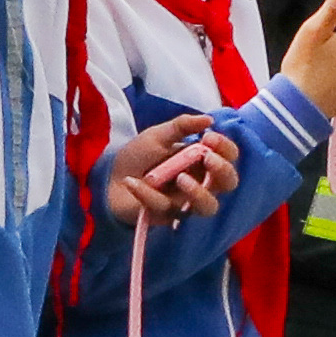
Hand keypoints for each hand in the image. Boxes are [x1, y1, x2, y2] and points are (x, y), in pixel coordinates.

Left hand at [103, 111, 229, 226]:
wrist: (107, 179)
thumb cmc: (137, 157)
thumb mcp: (158, 135)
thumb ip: (182, 125)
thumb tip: (209, 119)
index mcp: (202, 161)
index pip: (229, 157)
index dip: (226, 148)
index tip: (209, 137)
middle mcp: (200, 182)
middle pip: (229, 183)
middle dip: (222, 170)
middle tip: (207, 158)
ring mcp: (185, 202)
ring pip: (208, 207)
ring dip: (200, 193)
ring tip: (181, 179)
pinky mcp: (166, 217)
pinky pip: (164, 209)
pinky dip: (148, 194)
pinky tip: (132, 182)